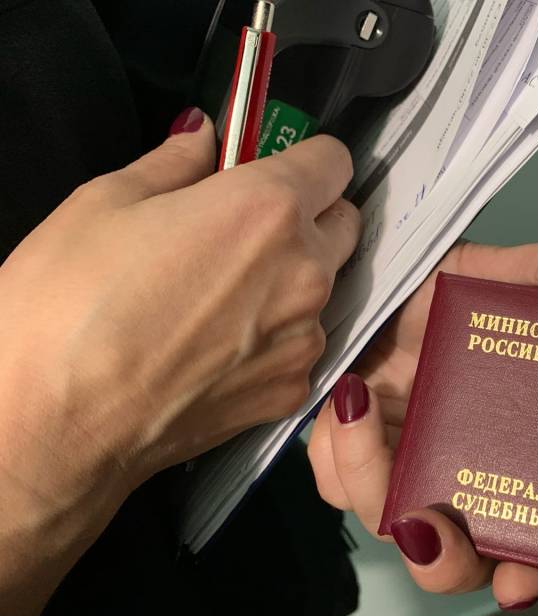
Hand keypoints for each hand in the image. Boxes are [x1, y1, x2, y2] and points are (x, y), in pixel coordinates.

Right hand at [0, 108, 359, 543]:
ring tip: (222, 300)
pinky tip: (221, 351)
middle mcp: (307, 272)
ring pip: (326, 292)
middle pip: (344, 226)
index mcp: (269, 209)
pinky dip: (276, 341)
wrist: (59, 423)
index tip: (274, 171)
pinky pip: (302, 348)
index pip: (334, 162)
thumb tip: (205, 135)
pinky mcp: (293, 392)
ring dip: (293, 283)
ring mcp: (307, 339)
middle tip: (248, 231)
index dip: (306, 160)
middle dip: (310, 218)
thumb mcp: (106, 201)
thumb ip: (175, 162)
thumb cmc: (69, 300)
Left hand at [308, 240, 537, 608]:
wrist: (372, 268)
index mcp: (509, 456)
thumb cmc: (447, 289)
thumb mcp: (505, 275)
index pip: (534, 540)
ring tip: (371, 427)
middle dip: (448, 564)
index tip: (525, 579)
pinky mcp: (347, 450)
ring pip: (390, 525)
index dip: (534, 573)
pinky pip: (336, 480)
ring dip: (381, 496)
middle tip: (435, 533)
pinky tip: (353, 400)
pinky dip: (342, 454)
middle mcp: (458, 476)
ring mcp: (403, 467)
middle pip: (457, 561)